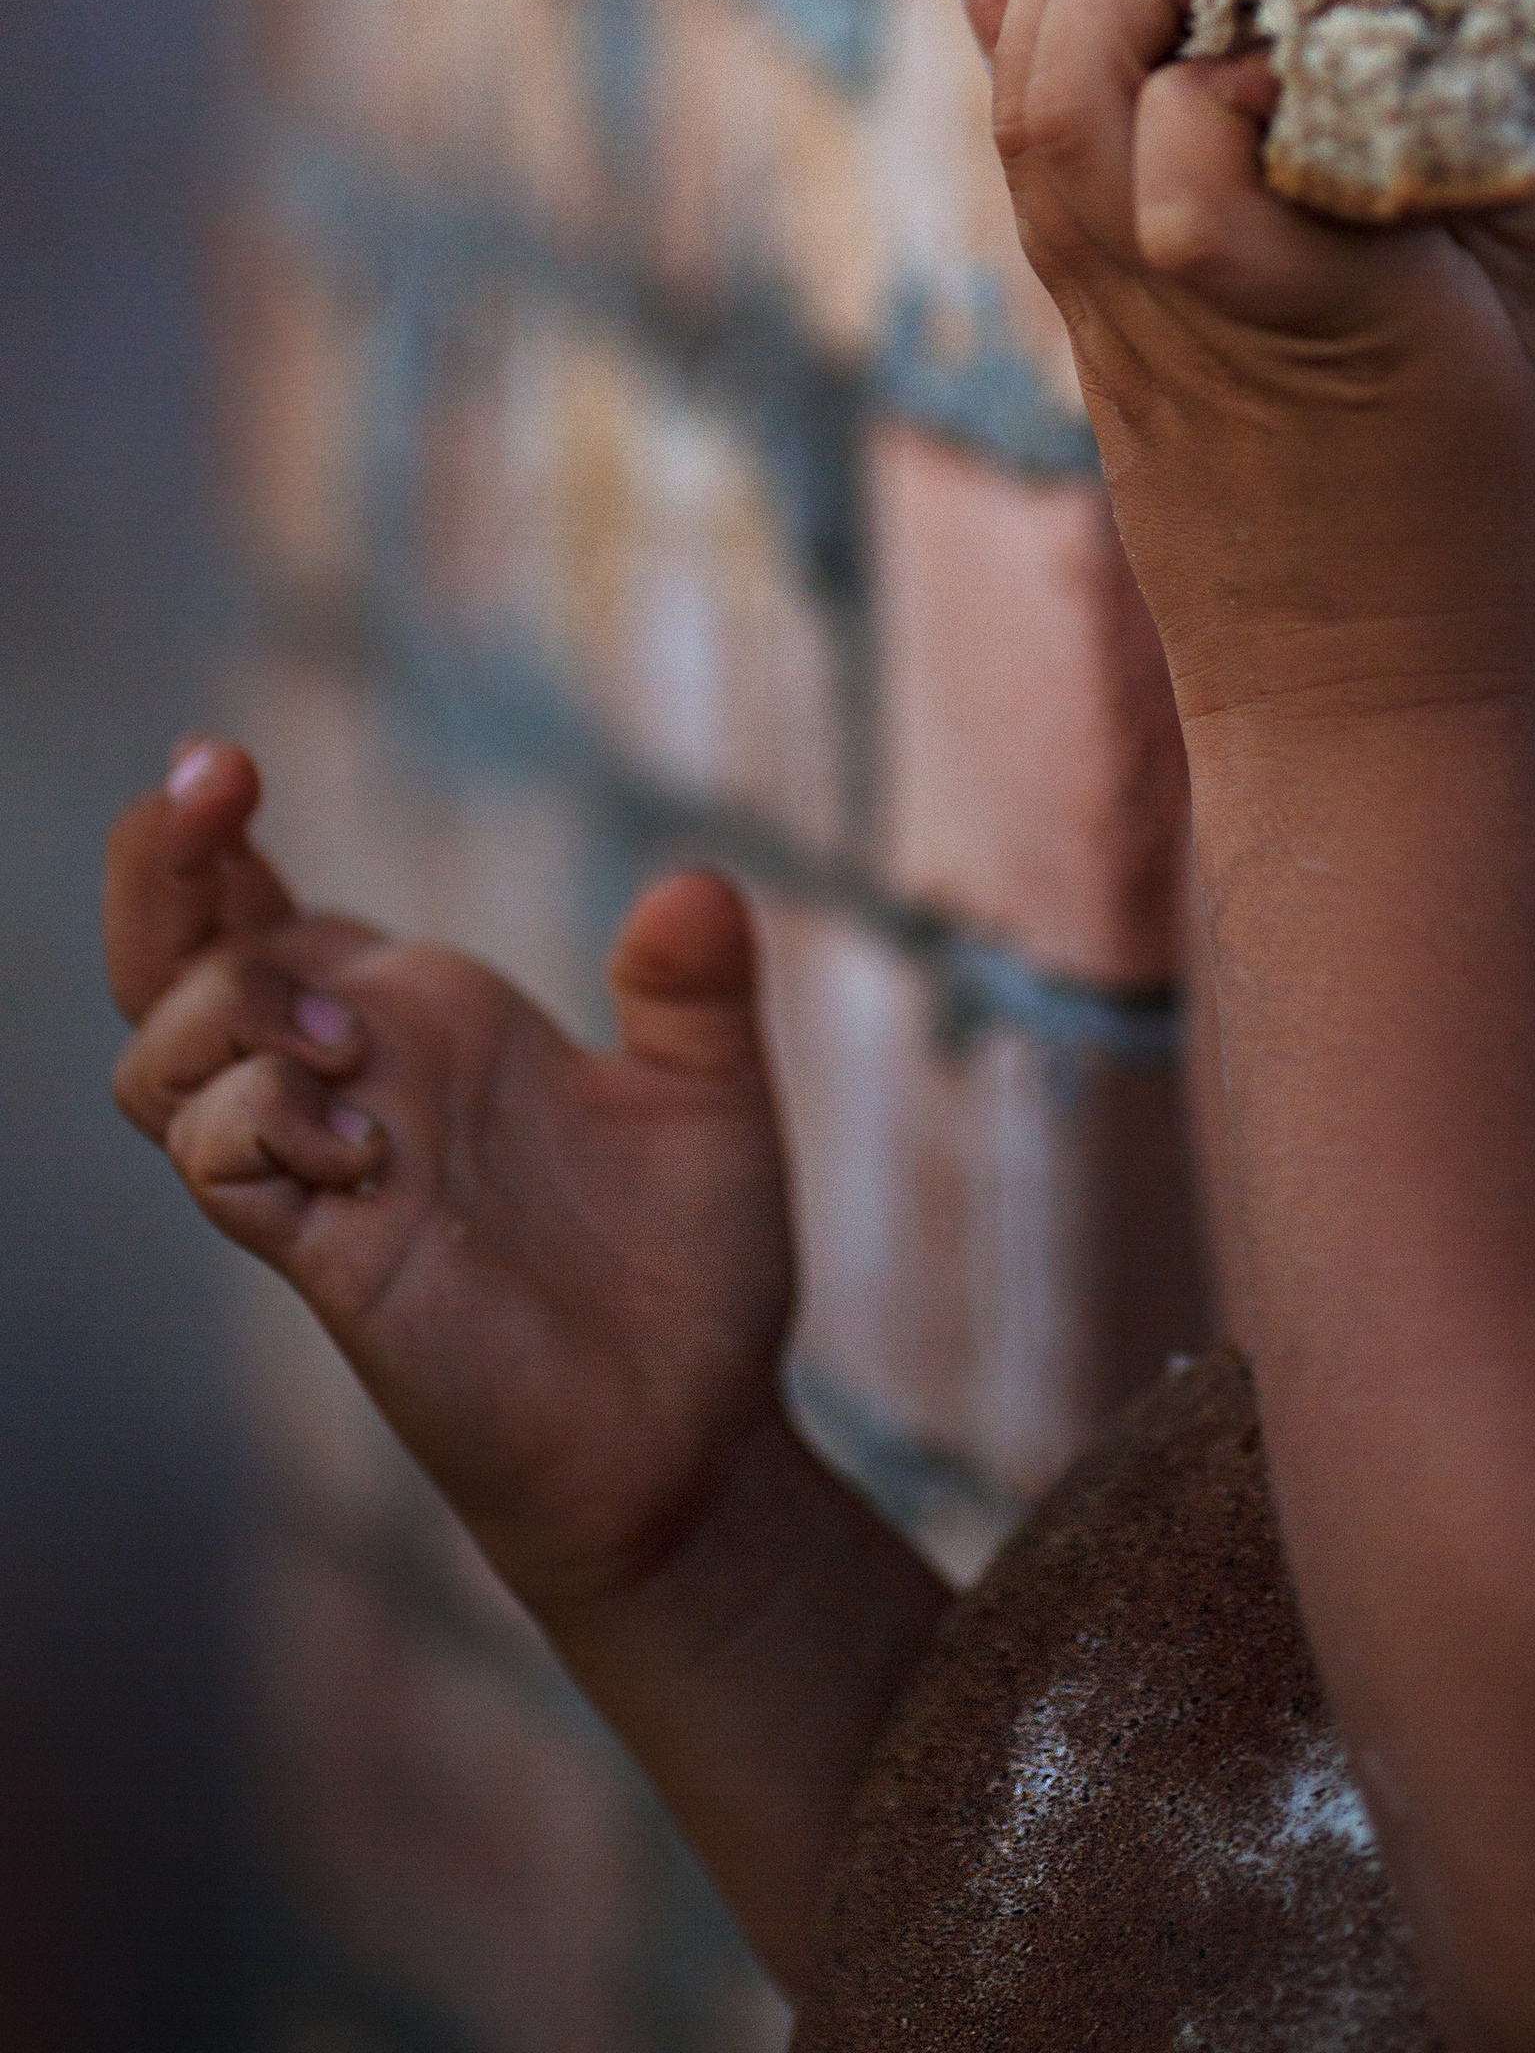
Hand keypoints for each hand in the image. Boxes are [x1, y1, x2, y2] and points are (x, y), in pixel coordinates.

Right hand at [107, 739, 797, 1627]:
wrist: (692, 1435)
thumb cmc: (691, 1265)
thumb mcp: (712, 1099)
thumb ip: (697, 991)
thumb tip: (697, 886)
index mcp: (424, 1015)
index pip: (262, 908)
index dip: (210, 832)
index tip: (224, 761)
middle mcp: (356, 1075)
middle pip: (172, 960)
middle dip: (164, 870)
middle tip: (217, 790)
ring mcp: (329, 1166)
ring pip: (162, 1058)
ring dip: (226, 1008)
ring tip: (347, 1040)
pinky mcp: (329, 1255)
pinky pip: (221, 1163)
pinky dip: (260, 1120)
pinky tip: (363, 1145)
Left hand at [992, 0, 1534, 740]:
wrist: (1351, 704)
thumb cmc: (1478, 514)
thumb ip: (1486, 154)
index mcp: (1315, 311)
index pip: (1188, 150)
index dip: (1227, 51)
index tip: (1311, 12)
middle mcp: (1172, 303)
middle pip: (1059, 88)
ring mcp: (1103, 318)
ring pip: (1019, 106)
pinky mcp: (1077, 328)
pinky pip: (1030, 152)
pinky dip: (1063, 52)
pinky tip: (1147, 25)